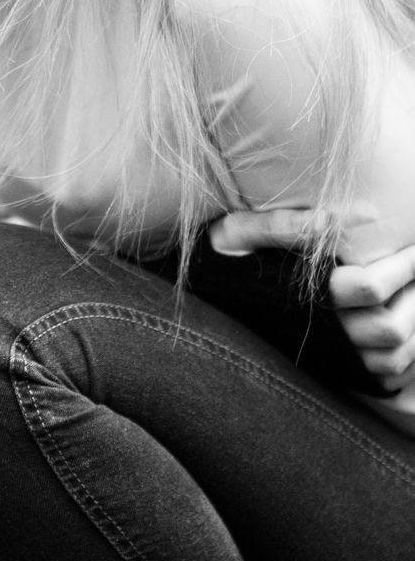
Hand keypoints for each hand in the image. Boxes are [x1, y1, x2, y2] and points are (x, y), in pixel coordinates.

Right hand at [209, 209, 414, 391]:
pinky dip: (405, 357)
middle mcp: (319, 333)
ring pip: (392, 357)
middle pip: (389, 326)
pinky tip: (407, 327)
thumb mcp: (239, 232)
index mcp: (302, 296)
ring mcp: (328, 357)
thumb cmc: (222, 259)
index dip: (402, 264)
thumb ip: (284, 225)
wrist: (202, 302)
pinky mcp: (333, 370)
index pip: (369, 285)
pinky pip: (383, 377)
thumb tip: (337, 218)